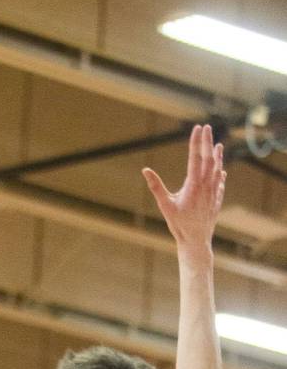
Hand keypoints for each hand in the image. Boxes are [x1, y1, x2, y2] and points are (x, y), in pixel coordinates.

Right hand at [142, 124, 225, 251]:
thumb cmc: (179, 224)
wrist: (196, 241)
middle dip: (207, 142)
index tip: (197, 128)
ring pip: (217, 168)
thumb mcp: (165, 205)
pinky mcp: (216, 200)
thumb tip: (145, 170)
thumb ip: (156, 186)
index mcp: (193, 184)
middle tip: (207, 127)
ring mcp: (213, 192)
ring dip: (217, 155)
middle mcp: (206, 185)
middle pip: (208, 158)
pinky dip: (220, 173)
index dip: (196, 142)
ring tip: (218, 145)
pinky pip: (220, 182)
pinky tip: (221, 169)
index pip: (195, 157)